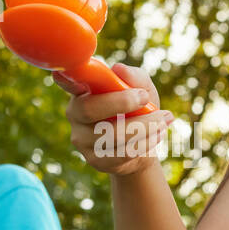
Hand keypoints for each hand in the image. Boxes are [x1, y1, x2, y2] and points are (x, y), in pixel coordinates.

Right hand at [54, 63, 172, 176]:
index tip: (63, 73)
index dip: (65, 78)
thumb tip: (119, 69)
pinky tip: (157, 134)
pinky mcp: (95, 160)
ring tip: (164, 118)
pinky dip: (145, 142)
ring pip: (112, 134)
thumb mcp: (142, 88)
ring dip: (144, 125)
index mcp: (82, 91)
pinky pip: (121, 152)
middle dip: (121, 102)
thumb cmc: (138, 109)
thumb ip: (133, 76)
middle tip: (145, 97)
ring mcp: (82, 139)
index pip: (68, 82)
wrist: (142, 146)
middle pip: (90, 109)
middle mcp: (75, 114)